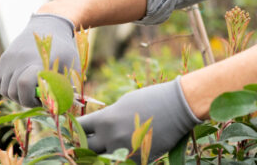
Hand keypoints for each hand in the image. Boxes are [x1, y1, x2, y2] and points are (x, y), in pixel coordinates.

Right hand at [0, 13, 78, 106]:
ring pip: (4, 90)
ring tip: (31, 90)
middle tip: (39, 98)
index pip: (24, 84)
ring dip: (16, 96)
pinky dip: (7, 89)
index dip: (32, 98)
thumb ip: (67, 86)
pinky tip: (21, 84)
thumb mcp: (71, 64)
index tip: (43, 100)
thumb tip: (62, 108)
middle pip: (14, 91)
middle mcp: (19, 60)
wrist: (49, 24)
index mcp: (38, 61)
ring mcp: (9, 59)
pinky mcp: (3, 59)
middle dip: (26, 100)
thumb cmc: (64, 48)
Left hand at [79, 77, 200, 161]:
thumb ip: (108, 117)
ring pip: (101, 160)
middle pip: (86, 148)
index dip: (78, 130)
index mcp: (106, 119)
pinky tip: (125, 152)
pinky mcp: (137, 160)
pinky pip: (120, 163)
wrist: (179, 106)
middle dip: (87, 146)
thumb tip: (98, 127)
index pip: (79, 128)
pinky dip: (120, 159)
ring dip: (102, 155)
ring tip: (109, 147)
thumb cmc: (152, 99)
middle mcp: (111, 137)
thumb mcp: (124, 103)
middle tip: (91, 143)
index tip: (80, 130)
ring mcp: (123, 151)